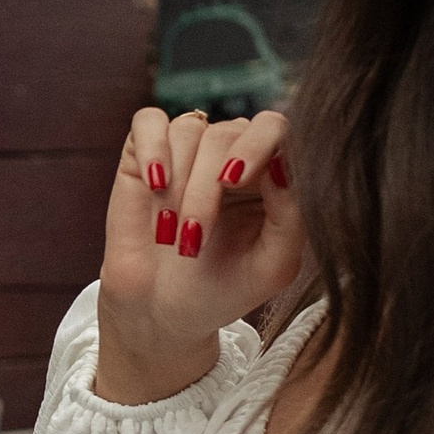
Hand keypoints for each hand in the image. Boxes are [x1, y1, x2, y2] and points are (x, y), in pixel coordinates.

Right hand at [94, 103, 302, 404]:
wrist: (163, 312)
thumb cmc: (223, 289)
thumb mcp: (273, 265)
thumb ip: (290, 215)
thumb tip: (281, 161)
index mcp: (271, 174)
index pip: (275, 130)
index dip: (257, 145)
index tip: (234, 181)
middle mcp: (232, 152)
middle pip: (227, 133)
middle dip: (206, 190)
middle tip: (192, 238)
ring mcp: (188, 149)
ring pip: (189, 130)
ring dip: (177, 185)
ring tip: (168, 233)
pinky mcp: (143, 153)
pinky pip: (148, 121)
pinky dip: (151, 147)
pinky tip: (153, 183)